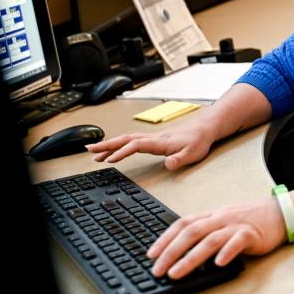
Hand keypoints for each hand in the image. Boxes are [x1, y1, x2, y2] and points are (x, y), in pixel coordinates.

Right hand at [87, 124, 212, 170]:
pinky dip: (119, 144)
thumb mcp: (193, 154)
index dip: (122, 152)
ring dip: (110, 144)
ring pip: (126, 139)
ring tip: (94, 152)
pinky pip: (131, 140)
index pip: (136, 145)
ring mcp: (152, 137)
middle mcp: (153, 138)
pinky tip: (114, 150)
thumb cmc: (198, 141)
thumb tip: (168, 165)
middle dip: (106, 145)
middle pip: (125, 139)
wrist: (205, 129)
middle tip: (89, 151)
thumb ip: (180, 159)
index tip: (109, 160)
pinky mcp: (153, 139)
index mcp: (160, 142)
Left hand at [148, 197, 286, 278]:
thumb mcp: (224, 221)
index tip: (151, 254)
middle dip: (171, 251)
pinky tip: (218, 264)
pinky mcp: (252, 233)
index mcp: (212, 215)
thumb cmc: (250, 219)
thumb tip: (182, 250)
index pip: (183, 223)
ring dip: (190, 258)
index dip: (165, 238)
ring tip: (176, 273)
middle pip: (191, 232)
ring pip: (209, 240)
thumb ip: (206, 232)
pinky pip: (237, 242)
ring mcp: (235, 225)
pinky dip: (226, 252)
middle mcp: (220, 218)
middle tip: (157, 269)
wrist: (280, 212)